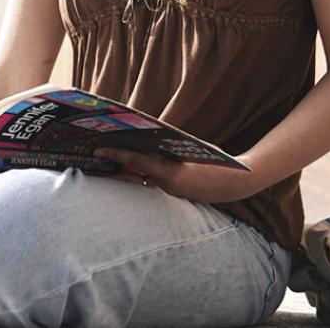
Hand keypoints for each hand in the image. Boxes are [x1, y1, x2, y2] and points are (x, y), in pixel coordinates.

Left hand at [93, 148, 259, 203]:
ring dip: (123, 172)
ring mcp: (169, 192)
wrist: (235, 185)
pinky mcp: (172, 194)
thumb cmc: (215, 162)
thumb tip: (146, 135)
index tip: (97, 149)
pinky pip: (149, 183)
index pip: (137, 161)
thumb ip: (168, 146)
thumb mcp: (192, 149)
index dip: (116, 154)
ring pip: (139, 180)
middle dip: (113, 167)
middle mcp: (166, 186)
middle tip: (93, 157)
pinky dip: (138, 176)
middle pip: (132, 174)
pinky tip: (127, 170)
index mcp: (171, 174)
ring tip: (104, 163)